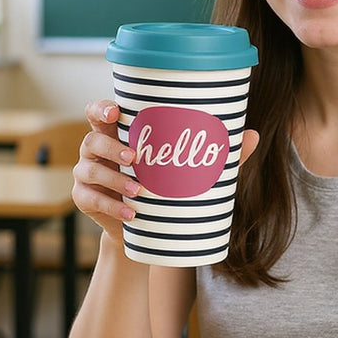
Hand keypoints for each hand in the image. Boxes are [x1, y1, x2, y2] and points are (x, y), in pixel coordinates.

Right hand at [72, 101, 259, 244]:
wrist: (148, 229)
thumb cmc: (168, 186)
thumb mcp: (191, 169)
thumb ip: (220, 154)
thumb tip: (253, 135)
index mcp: (119, 132)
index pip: (99, 112)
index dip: (101, 108)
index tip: (115, 111)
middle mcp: (97, 149)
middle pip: (91, 139)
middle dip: (109, 146)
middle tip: (135, 157)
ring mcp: (87, 175)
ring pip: (89, 169)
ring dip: (114, 179)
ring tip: (140, 190)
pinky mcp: (85, 199)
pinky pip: (91, 199)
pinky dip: (112, 206)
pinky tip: (131, 213)